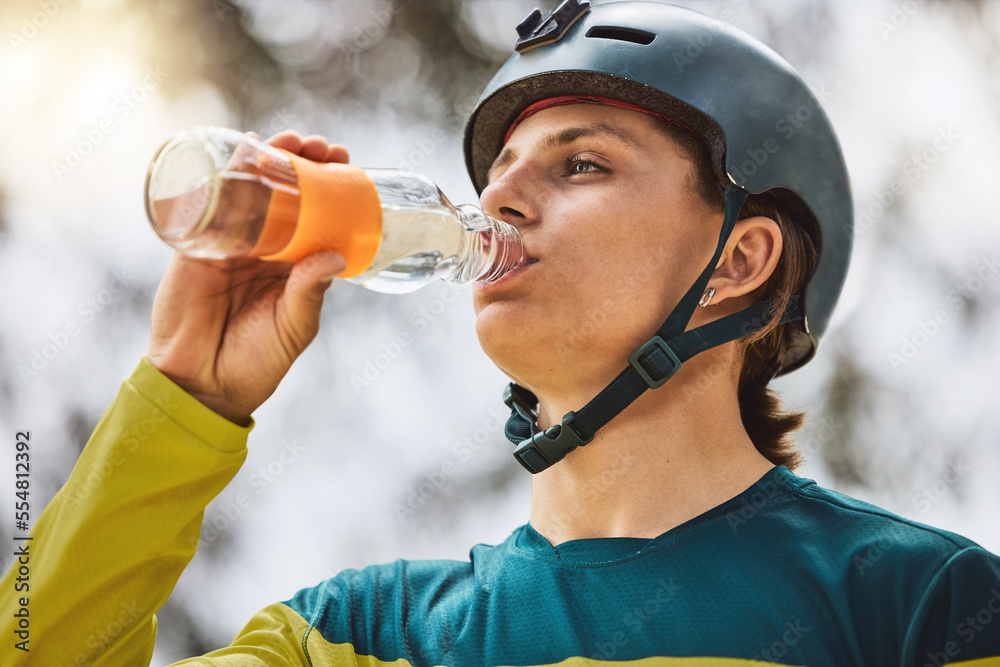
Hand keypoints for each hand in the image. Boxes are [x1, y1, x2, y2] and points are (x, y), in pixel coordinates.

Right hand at [146, 131, 348, 424]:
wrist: (203, 385)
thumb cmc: (256, 362)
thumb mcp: (294, 327)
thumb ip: (310, 292)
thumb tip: (333, 254)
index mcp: (292, 265)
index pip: (315, 214)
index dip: (329, 186)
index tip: (346, 162)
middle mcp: (264, 248)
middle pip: (285, 194)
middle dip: (302, 163)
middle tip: (321, 146)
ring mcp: (230, 243)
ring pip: (251, 191)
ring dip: (269, 159)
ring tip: (289, 141)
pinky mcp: (196, 246)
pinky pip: (209, 203)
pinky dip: (223, 174)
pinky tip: (240, 150)